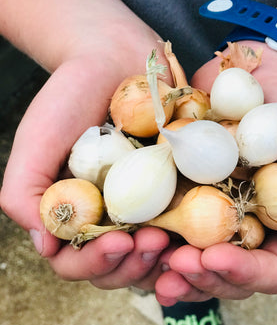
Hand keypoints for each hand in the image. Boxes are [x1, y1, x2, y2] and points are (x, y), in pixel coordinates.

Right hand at [0, 53, 173, 290]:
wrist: (112, 56)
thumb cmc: (68, 99)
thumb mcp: (36, 144)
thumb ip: (25, 195)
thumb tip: (46, 247)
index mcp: (78, 215)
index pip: (79, 262)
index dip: (96, 263)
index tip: (117, 242)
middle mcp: (113, 218)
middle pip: (121, 268)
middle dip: (134, 265)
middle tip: (151, 242)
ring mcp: (149, 206)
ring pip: (156, 255)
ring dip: (164, 257)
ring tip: (172, 239)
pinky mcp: (180, 186)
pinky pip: (192, 222)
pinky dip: (195, 236)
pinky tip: (202, 232)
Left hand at [155, 43, 276, 304]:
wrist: (258, 80)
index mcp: (275, 233)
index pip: (264, 272)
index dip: (241, 273)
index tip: (215, 257)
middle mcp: (239, 233)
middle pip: (221, 276)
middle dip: (199, 276)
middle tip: (177, 263)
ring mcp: (206, 217)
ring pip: (188, 261)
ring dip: (169, 268)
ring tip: (151, 258)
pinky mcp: (178, 196)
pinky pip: (162, 225)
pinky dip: (147, 239)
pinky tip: (130, 240)